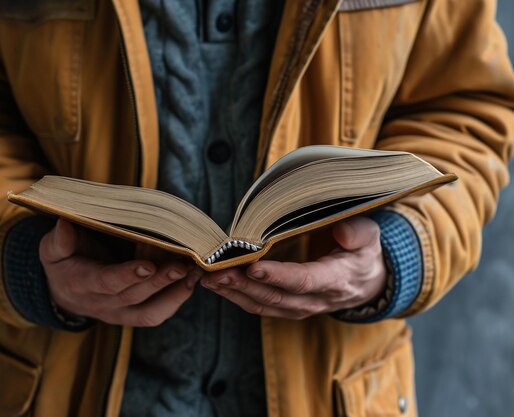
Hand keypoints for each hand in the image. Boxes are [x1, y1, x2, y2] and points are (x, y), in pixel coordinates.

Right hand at [40, 219, 202, 326]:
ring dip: (175, 295)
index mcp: (82, 284)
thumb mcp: (52, 249)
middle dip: (160, 282)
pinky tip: (191, 281)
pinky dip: (176, 301)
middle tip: (183, 265)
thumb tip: (64, 224)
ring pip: (149, 312)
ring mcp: (119, 313)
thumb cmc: (62, 262)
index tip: (148, 265)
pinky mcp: (132, 316)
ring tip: (194, 274)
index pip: (107, 282)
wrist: (63, 292)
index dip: (127, 275)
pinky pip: (155, 315)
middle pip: (134, 296)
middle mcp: (102, 303)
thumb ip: (59, 241)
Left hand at [201, 216, 386, 318]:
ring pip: (263, 305)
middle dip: (244, 285)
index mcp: (336, 280)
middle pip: (276, 297)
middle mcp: (316, 300)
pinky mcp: (288, 309)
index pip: (304, 281)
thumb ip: (358, 233)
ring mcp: (300, 309)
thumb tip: (341, 231)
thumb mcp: (370, 237)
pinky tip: (217, 285)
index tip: (253, 267)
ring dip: (234, 293)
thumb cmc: (363, 253)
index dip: (278, 276)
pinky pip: (259, 307)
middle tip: (217, 271)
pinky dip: (236, 297)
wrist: (367, 282)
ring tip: (208, 278)